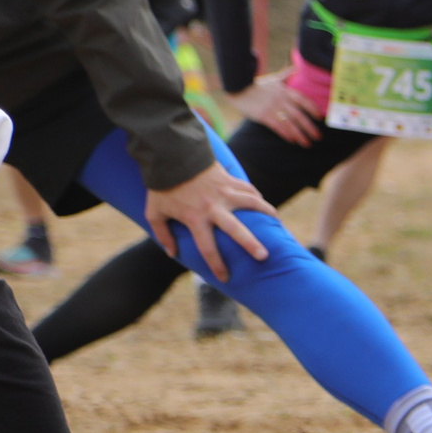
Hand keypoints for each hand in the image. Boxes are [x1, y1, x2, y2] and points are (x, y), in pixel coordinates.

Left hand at [145, 164, 272, 282]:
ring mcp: (224, 192)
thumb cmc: (162, 186)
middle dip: (251, 245)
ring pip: (251, 203)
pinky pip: (247, 187)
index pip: (208, 247)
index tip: (225, 277)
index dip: (217, 265)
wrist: (172, 155)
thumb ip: (163, 234)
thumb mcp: (155, 212)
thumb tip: (172, 253)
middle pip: (236, 229)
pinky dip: (256, 195)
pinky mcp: (229, 179)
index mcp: (195, 218)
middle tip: (263, 257)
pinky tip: (261, 200)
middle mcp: (213, 207)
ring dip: (265, 211)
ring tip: (276, 220)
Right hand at [232, 76, 323, 146]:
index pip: (303, 100)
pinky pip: (277, 127)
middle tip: (318, 137)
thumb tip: (297, 67)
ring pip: (289, 124)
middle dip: (310, 127)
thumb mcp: (273, 79)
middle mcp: (281, 100)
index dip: (312, 108)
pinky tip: (292, 140)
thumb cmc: (257, 85)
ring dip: (299, 135)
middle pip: (299, 115)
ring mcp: (272, 108)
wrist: (238, 87)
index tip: (320, 117)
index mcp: (285, 91)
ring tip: (307, 143)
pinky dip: (286, 134)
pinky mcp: (263, 116)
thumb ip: (286, 75)